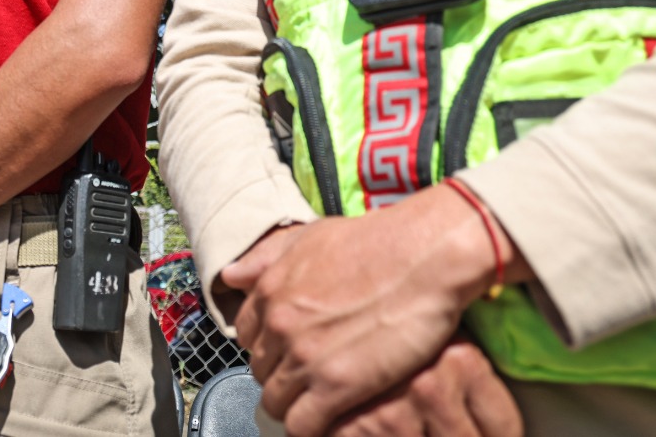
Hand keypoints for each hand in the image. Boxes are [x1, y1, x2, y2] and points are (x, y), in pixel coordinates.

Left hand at [223, 185, 505, 436]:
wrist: (424, 256)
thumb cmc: (376, 241)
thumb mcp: (311, 236)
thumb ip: (268, 258)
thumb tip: (231, 275)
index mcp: (271, 291)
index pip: (247, 336)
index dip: (270, 345)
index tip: (291, 351)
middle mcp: (279, 325)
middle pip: (261, 371)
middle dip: (283, 376)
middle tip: (313, 378)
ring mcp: (305, 357)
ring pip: (276, 403)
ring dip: (295, 406)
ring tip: (322, 404)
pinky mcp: (337, 386)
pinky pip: (302, 426)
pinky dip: (312, 429)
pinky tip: (332, 421)